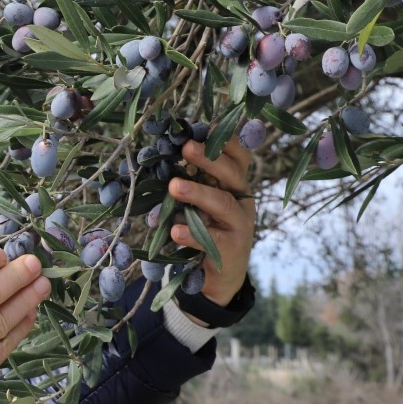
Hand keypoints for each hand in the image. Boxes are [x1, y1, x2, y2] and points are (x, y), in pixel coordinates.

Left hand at [167, 138, 255, 307]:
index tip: (209, 127)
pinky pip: (212, 239)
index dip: (226, 142)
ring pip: (223, 204)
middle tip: (186, 148)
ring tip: (174, 186)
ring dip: (198, 193)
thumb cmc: (206, 230)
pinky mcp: (231, 249)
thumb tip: (161, 159)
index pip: (238, 157)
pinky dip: (192, 234)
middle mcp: (242, 201)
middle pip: (232, 174)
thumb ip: (190, 183)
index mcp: (234, 185)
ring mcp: (239, 225)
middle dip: (209, 159)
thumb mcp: (199, 204)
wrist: (221, 275)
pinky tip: (175, 230)